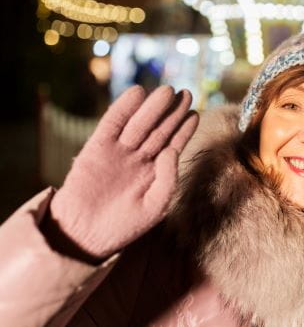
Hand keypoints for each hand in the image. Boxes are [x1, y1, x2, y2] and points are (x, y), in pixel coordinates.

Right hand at [47, 85, 198, 259]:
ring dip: (153, 107)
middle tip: (185, 93)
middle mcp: (139, 158)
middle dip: (173, 112)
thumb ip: (168, 180)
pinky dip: (123, 108)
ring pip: (140, 123)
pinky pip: (112, 124)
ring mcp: (119, 151)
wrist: (84, 235)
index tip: (195, 113)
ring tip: (167, 91)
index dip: (184, 129)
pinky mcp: (97, 148)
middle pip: (159, 129)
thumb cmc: (124, 225)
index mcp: (154, 171)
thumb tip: (172, 151)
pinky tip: (136, 93)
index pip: (173, 144)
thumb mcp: (155, 206)